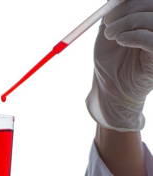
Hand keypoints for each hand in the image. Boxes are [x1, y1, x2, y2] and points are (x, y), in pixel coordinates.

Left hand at [86, 0, 152, 131]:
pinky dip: (135, 35)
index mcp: (149, 22)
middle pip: (152, 6)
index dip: (132, 1)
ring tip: (109, 34)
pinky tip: (120, 40)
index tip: (111, 6)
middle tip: (107, 22)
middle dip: (128, 9)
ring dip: (128, 22)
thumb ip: (116, 12)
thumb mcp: (110, 31)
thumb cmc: (110, 61)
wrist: (109, 88)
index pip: (148, 2)